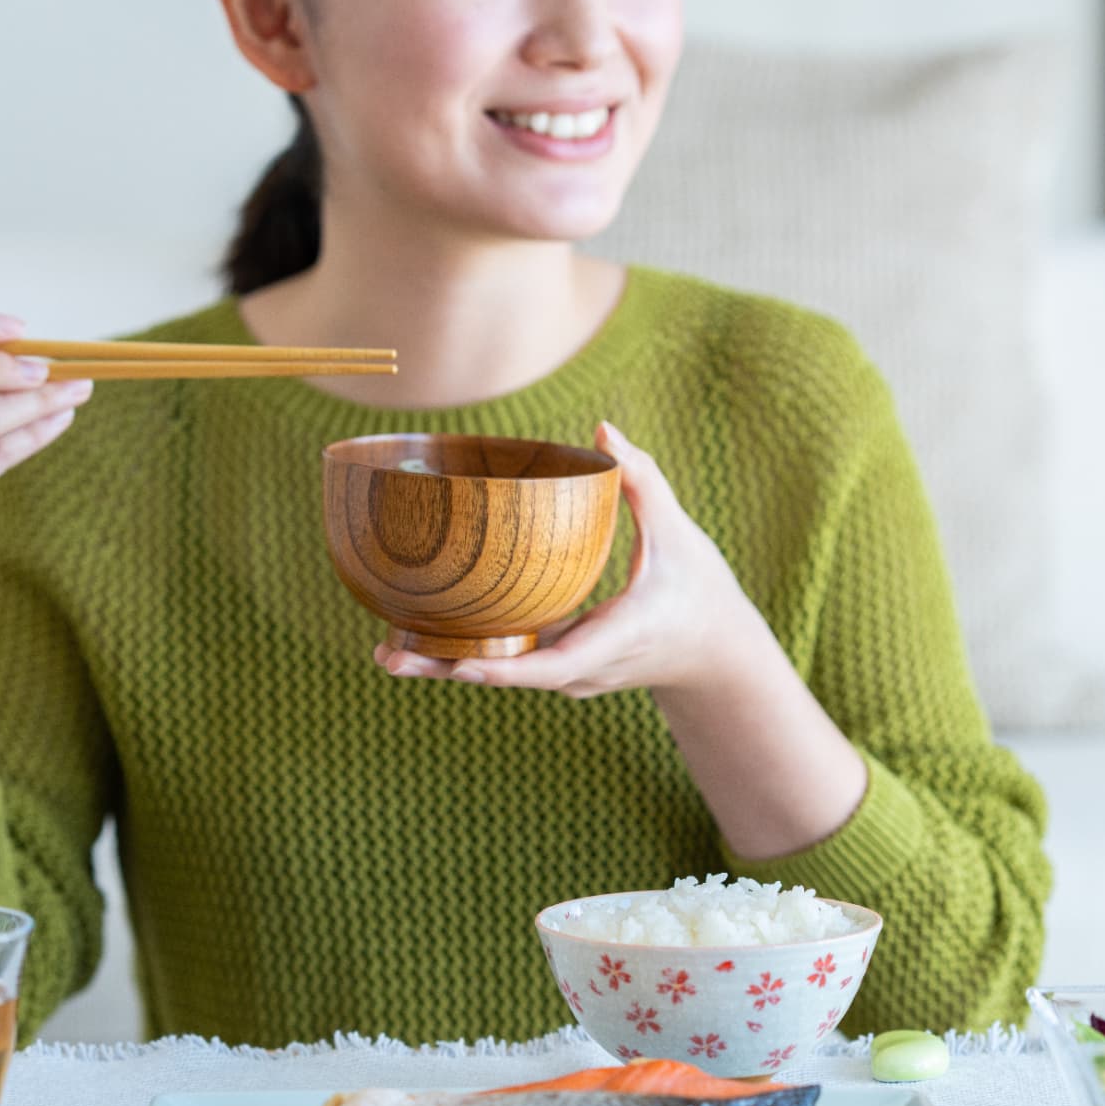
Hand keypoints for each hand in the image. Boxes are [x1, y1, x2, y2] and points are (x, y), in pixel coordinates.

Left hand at [372, 422, 770, 698]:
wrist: (717, 655)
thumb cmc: (700, 592)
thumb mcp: (680, 535)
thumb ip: (643, 481)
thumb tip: (603, 429)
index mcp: (614, 639)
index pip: (556, 665)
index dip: (507, 668)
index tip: (462, 662)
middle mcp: (584, 670)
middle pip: (509, 677)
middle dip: (449, 668)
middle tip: (390, 656)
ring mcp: (570, 676)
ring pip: (502, 674)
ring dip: (445, 665)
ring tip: (386, 653)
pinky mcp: (560, 669)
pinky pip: (509, 664)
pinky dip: (467, 654)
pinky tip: (419, 639)